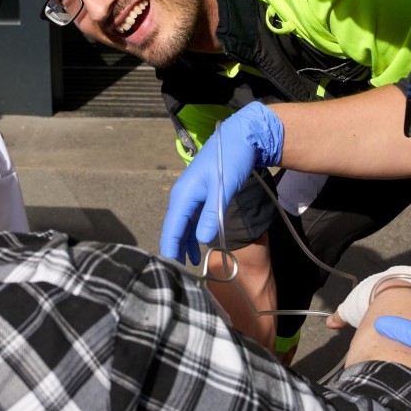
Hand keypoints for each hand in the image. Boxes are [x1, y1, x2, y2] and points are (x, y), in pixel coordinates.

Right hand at [159, 102, 283, 264]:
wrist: (241, 137)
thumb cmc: (231, 160)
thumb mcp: (222, 189)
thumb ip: (211, 214)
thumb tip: (201, 239)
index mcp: (183, 196)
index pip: (172, 229)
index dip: (170, 249)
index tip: (170, 270)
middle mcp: (181, 196)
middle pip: (174, 228)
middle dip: (176, 249)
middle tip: (181, 273)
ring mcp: (189, 194)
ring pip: (182, 223)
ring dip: (185, 242)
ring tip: (193, 262)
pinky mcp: (199, 192)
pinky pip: (191, 217)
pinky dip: (192, 231)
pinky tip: (199, 242)